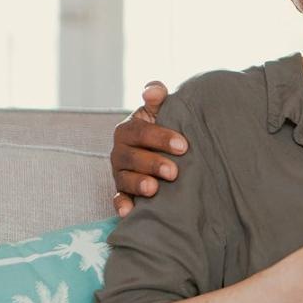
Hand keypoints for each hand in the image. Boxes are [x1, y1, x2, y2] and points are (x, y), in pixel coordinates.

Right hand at [111, 81, 189, 216]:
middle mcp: (120, 151)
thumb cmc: (164, 128)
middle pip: (132, 157)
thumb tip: (152, 90)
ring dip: (138, 184)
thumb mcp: (161, 111)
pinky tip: (129, 212)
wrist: (164, 150)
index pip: (140, 132)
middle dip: (152, 164)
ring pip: (124, 179)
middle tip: (174, 171)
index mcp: (128, 129)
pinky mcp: (123, 192)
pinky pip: (118, 199)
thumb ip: (157, 97)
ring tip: (153, 189)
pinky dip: (122, 205)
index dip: (160, 138)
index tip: (183, 146)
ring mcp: (120, 173)